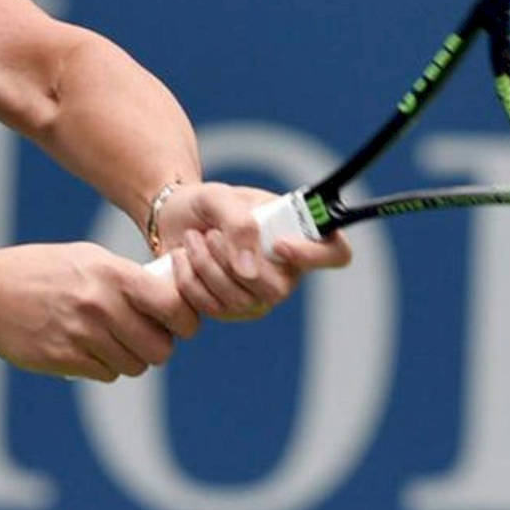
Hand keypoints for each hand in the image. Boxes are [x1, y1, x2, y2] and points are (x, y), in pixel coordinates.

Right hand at [0, 242, 199, 380]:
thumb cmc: (43, 270)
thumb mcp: (88, 258)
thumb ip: (128, 278)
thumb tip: (170, 297)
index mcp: (112, 275)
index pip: (173, 306)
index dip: (185, 320)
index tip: (180, 322)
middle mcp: (100, 306)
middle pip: (159, 349)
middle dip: (157, 346)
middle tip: (145, 336)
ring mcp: (81, 335)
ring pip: (134, 366)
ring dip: (130, 358)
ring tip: (112, 341)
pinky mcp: (64, 360)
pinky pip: (106, 375)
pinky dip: (104, 367)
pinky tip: (88, 348)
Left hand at [153, 182, 352, 320]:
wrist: (173, 217)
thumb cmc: (207, 204)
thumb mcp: (220, 198)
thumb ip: (239, 224)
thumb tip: (249, 272)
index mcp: (296, 236)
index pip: (335, 253)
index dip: (315, 255)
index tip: (279, 244)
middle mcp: (284, 272)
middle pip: (276, 289)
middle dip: (232, 261)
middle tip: (210, 234)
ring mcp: (257, 297)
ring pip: (238, 301)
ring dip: (205, 266)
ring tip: (192, 239)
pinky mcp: (227, 311)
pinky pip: (211, 309)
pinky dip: (189, 280)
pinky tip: (182, 258)